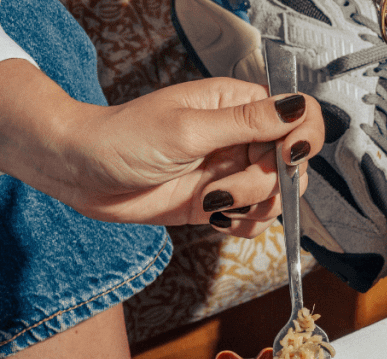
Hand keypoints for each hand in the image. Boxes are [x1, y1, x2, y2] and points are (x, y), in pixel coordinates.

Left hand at [0, 59, 324, 232]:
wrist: (83, 174)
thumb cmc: (124, 139)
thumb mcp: (188, 128)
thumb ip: (247, 123)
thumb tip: (296, 107)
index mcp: (239, 105)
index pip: (300, 115)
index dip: (303, 139)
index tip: (287, 158)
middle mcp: (243, 137)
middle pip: (294, 165)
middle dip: (268, 184)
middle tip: (225, 189)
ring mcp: (234, 171)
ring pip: (279, 197)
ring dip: (253, 207)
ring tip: (212, 203)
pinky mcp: (221, 202)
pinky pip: (257, 220)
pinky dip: (245, 226)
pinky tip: (216, 218)